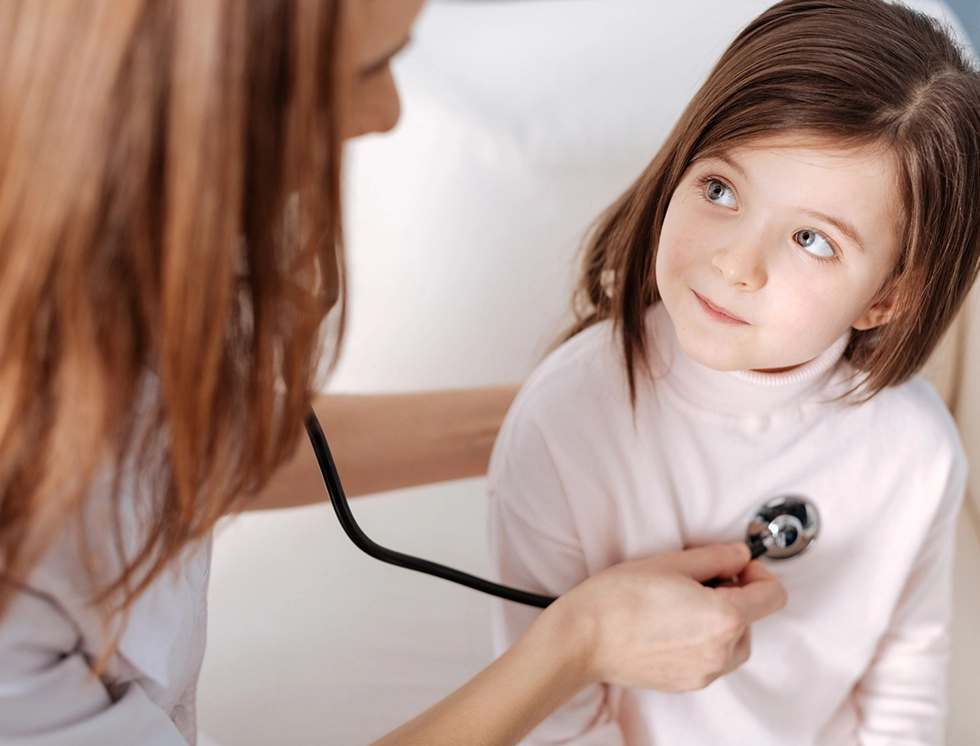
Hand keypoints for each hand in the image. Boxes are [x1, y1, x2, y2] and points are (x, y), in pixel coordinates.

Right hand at [549, 542, 786, 692]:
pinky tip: (672, 623)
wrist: (582, 637)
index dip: (758, 573)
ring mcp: (704, 673)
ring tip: (683, 602)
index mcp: (724, 618)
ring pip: (735, 642)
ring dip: (721, 620)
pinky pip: (712, 659)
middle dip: (735, 596)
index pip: (773, 595)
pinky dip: (703, 640)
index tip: (737, 566)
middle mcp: (720, 652)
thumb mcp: (671, 562)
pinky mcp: (686, 683)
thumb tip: (739, 556)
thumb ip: (716, 557)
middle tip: (700, 579)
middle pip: (754, 619)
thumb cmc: (617, 599)